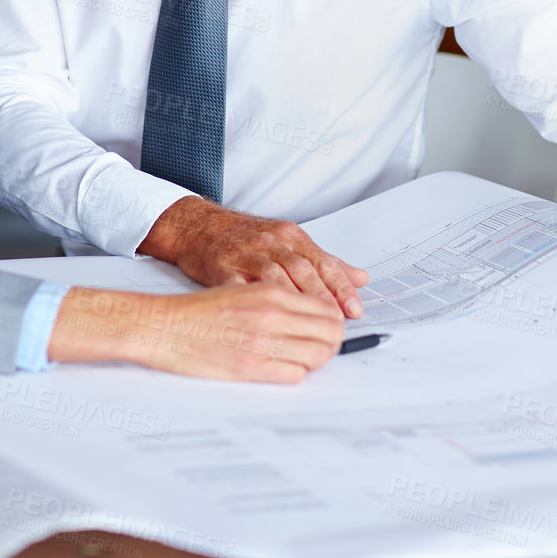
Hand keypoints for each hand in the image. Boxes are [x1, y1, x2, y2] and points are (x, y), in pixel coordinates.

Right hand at [46, 284, 343, 382]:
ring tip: (303, 359)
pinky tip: (283, 368)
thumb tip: (314, 311)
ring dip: (316, 360)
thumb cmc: (201, 310)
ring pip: (317, 355)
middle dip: (331, 343)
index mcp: (271, 291)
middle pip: (329, 332)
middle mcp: (271, 313)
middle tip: (321, 348)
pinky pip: (294, 374)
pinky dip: (295, 373)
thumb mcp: (244, 289)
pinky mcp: (250, 367)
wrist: (165, 325)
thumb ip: (280, 296)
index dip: (334, 322)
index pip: (327, 308)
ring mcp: (262, 341)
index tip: (330, 330)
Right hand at [137, 196, 369, 317]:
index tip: (354, 310)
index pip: (322, 262)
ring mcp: (244, 255)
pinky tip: (268, 326)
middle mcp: (269, 243)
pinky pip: (239, 289)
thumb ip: (323, 261)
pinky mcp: (220, 269)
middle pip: (303, 271)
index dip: (340, 288)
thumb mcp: (286, 240)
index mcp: (289, 236)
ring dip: (295, 307)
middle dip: (323, 299)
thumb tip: (360, 278)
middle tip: (337, 326)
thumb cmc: (242, 237)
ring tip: (310, 331)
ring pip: (276, 280)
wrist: (196, 226)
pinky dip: (254, 307)